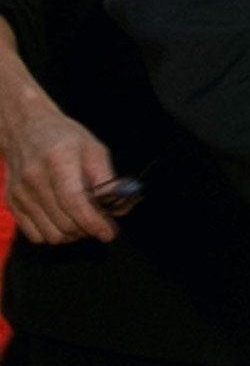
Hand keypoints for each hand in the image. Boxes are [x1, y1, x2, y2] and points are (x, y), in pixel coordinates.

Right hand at [0, 97, 118, 244]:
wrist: (25, 129)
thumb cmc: (64, 138)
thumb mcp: (93, 150)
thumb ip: (108, 180)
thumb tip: (121, 209)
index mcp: (58, 159)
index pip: (74, 201)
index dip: (93, 222)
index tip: (108, 233)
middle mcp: (34, 177)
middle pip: (65, 223)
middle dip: (88, 230)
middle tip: (99, 223)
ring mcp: (20, 192)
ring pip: (52, 235)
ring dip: (72, 235)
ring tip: (81, 220)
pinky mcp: (13, 203)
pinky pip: (36, 235)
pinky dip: (54, 235)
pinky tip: (63, 220)